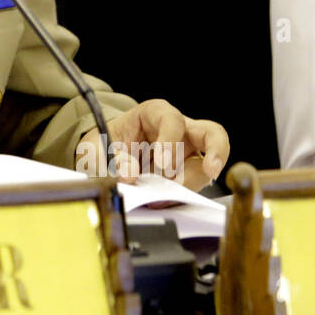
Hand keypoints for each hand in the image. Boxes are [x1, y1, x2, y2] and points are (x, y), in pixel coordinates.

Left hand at [75, 99, 229, 192]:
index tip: (162, 163)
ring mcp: (186, 153)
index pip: (171, 119)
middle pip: (211, 133)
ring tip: (162, 196)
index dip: (171, 139)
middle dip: (216, 151)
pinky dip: (183, 195)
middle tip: (210, 171)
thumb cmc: (104, 146)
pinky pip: (194, 185)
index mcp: (153, 114)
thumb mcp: (98, 150)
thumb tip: (130, 174)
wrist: (103, 160)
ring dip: (190, 184)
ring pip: (206, 166)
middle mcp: (177, 131)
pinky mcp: (186, 174)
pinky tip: (164, 200)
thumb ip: (112, 160)